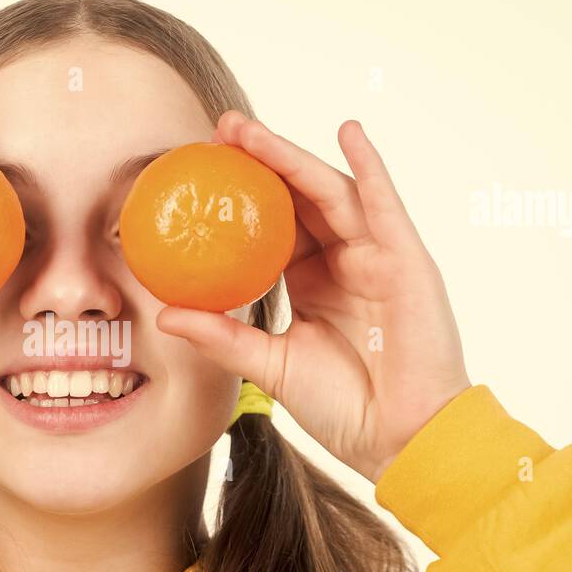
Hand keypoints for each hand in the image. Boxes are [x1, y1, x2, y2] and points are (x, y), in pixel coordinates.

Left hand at [156, 112, 471, 483]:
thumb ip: (222, 335)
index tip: (198, 170)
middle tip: (217, 131)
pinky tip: (349, 131)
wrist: (399, 441)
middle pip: (298, 197)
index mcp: (312, 281)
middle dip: (260, 159)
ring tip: (249, 131)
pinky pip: (386, 204)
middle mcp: (344, 260)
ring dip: (291, 156)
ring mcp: (376, 256)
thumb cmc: (343, 407)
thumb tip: (164, 313)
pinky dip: (369, 165)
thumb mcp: (269, 364)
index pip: (272, 224)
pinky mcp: (407, 260)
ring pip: (331, 191)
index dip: (239, 195)